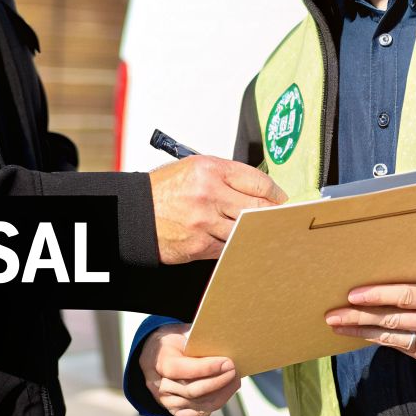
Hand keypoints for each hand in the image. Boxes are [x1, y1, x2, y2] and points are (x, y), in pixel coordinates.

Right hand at [139, 323, 239, 415]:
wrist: (155, 357)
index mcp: (159, 361)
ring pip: (198, 404)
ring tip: (235, 380)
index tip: (227, 362)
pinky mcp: (175, 411)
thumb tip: (223, 342)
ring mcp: (166, 401)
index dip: (206, 368)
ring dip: (221, 394)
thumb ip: (198, 339)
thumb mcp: (180, 333)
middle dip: (218, 381)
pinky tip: (225, 392)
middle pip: (192, 390)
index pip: (181, 369)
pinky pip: (198, 414)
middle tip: (234, 370)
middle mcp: (159, 385)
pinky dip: (214, 405)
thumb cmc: (172, 344)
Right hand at [149, 156, 285, 263]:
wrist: (135, 214)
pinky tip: (237, 241)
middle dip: (272, 214)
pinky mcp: (200, 244)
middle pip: (257, 207)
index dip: (275, 193)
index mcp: (209, 170)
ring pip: (245, 230)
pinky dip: (235, 245)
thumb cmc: (163, 191)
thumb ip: (226, 177)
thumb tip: (257, 190)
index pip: (257, 181)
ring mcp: (205, 221)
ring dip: (255, 232)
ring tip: (261, 231)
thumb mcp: (193, 169)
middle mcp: (208, 193)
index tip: (280, 199)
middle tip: (278, 217)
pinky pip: (229, 246)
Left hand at [324, 273, 415, 365]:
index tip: (351, 295)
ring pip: (393, 338)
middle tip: (333, 315)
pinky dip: (380, 340)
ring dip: (362, 332)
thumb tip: (369, 281)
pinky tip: (362, 334)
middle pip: (394, 320)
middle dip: (359, 317)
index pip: (407, 296)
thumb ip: (414, 280)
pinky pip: (401, 348)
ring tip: (339, 326)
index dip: (377, 295)